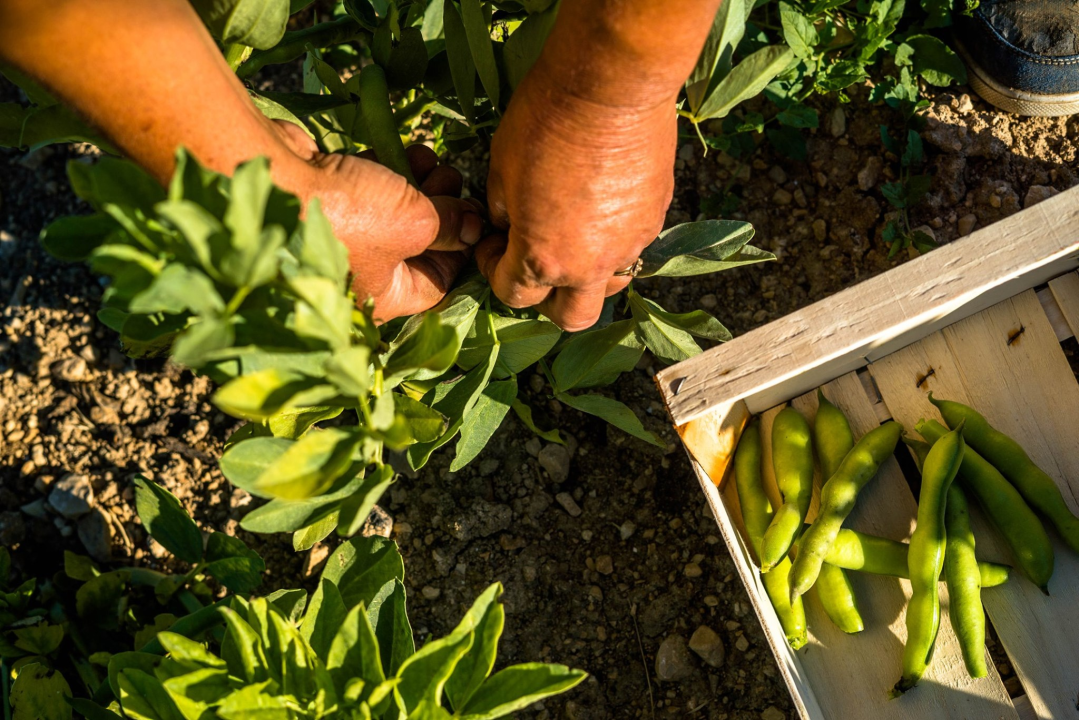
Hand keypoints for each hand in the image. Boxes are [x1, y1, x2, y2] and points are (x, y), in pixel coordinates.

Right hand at [272, 121, 482, 321]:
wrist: (276, 176)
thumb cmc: (349, 215)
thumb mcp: (416, 222)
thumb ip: (451, 225)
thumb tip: (474, 227)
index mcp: (383, 296)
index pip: (438, 282)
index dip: (461, 250)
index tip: (475, 219)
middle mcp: (362, 274)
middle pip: (418, 245)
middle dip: (442, 211)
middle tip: (456, 181)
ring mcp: (344, 238)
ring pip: (397, 215)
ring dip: (422, 186)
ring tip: (435, 162)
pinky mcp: (331, 203)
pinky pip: (372, 194)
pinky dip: (393, 175)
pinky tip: (411, 153)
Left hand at [476, 68, 676, 330]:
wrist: (612, 84)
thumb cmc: (545, 121)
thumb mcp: (501, 167)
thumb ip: (504, 212)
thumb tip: (508, 225)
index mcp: (543, 258)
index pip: (513, 295)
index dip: (495, 271)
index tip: (494, 245)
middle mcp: (591, 265)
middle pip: (571, 317)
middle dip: (547, 300)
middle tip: (536, 264)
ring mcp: (630, 245)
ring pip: (608, 284)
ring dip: (587, 274)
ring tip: (574, 237)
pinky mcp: (656, 219)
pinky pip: (632, 247)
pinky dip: (613, 240)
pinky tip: (601, 206)